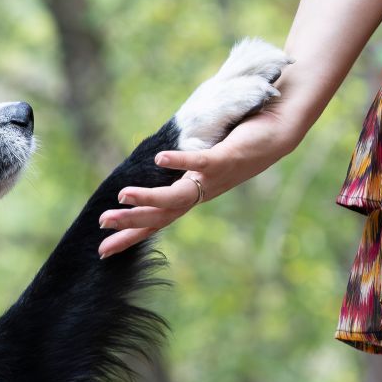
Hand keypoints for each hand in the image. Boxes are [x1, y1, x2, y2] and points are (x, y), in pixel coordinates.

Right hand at [96, 108, 298, 257]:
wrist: (279, 130)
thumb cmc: (240, 144)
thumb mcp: (205, 161)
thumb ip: (184, 167)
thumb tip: (156, 165)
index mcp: (193, 196)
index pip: (156, 221)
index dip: (130, 236)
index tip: (103, 250)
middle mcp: (201, 193)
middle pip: (160, 215)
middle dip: (130, 223)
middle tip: (102, 224)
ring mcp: (212, 178)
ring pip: (176, 196)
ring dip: (148, 198)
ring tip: (122, 196)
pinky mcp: (225, 158)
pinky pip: (199, 162)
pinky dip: (180, 161)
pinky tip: (160, 158)